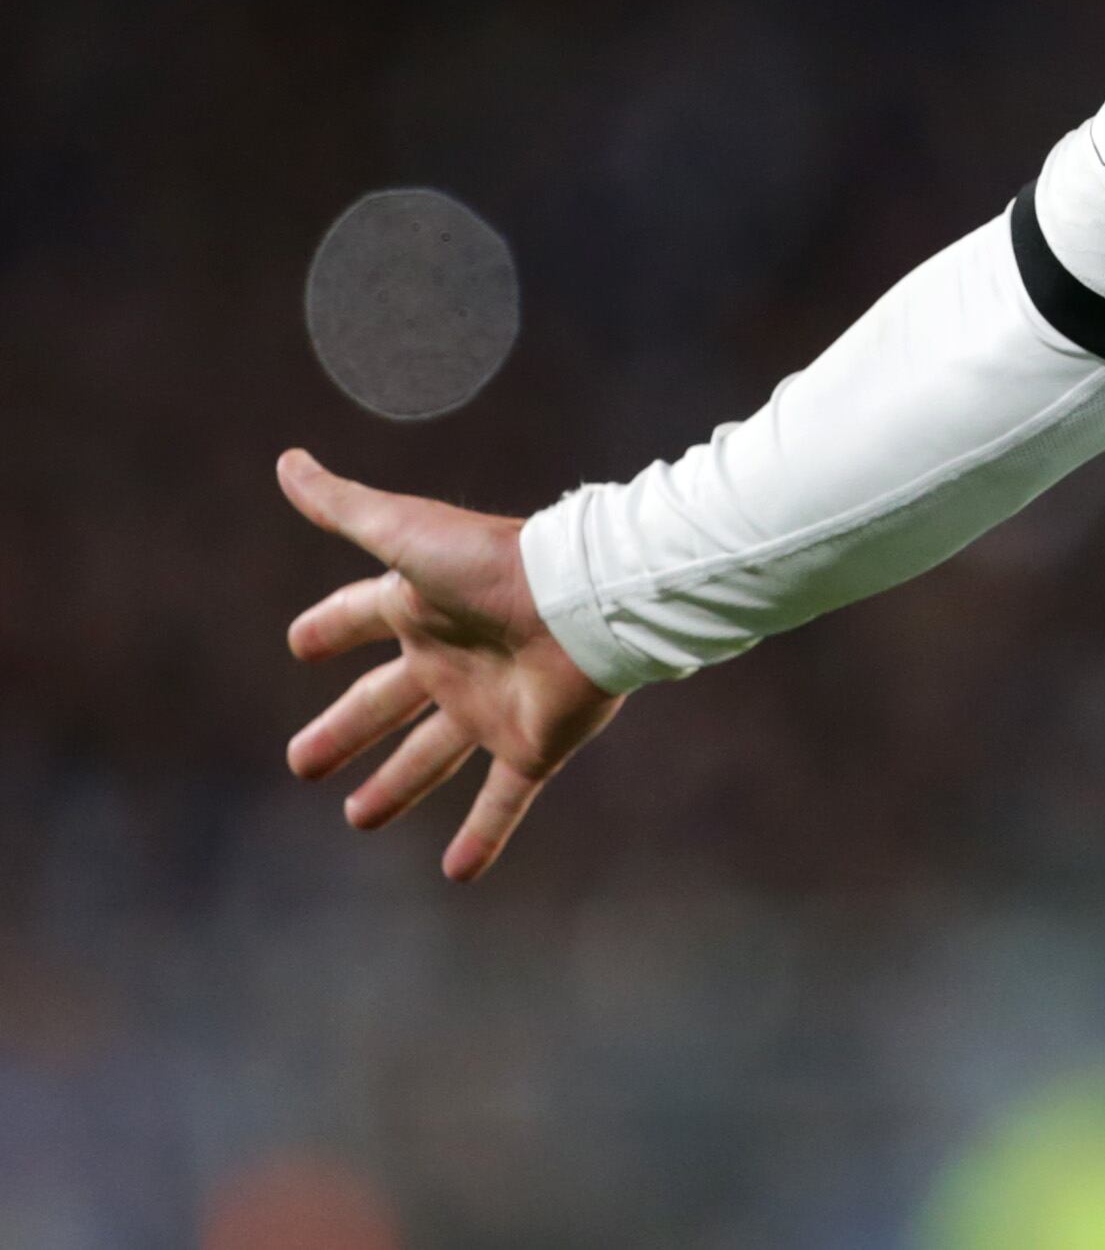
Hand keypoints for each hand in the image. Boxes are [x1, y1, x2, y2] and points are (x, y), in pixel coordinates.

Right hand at [279, 449, 624, 880]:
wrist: (587, 601)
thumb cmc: (496, 564)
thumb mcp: (404, 533)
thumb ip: (343, 505)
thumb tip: (286, 460)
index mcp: (424, 609)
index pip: (361, 618)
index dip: (330, 629)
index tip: (299, 644)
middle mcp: (455, 659)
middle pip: (385, 704)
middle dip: (344, 731)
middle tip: (301, 763)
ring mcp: (493, 705)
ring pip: (433, 757)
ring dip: (398, 788)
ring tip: (358, 821)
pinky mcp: (534, 744)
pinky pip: (506, 798)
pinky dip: (486, 836)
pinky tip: (459, 874)